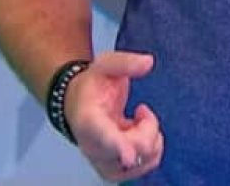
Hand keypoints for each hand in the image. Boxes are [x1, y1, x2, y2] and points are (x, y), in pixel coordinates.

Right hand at [65, 50, 163, 181]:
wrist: (77, 101)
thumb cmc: (90, 85)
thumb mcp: (105, 64)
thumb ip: (126, 62)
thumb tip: (148, 63)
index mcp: (89, 120)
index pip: (103, 137)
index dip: (117, 147)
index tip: (130, 156)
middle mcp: (93, 146)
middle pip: (133, 149)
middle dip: (148, 127)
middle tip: (141, 109)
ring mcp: (103, 160)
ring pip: (142, 162)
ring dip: (152, 139)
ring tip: (140, 122)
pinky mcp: (114, 168)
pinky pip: (143, 166)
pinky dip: (152, 149)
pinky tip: (141, 132)